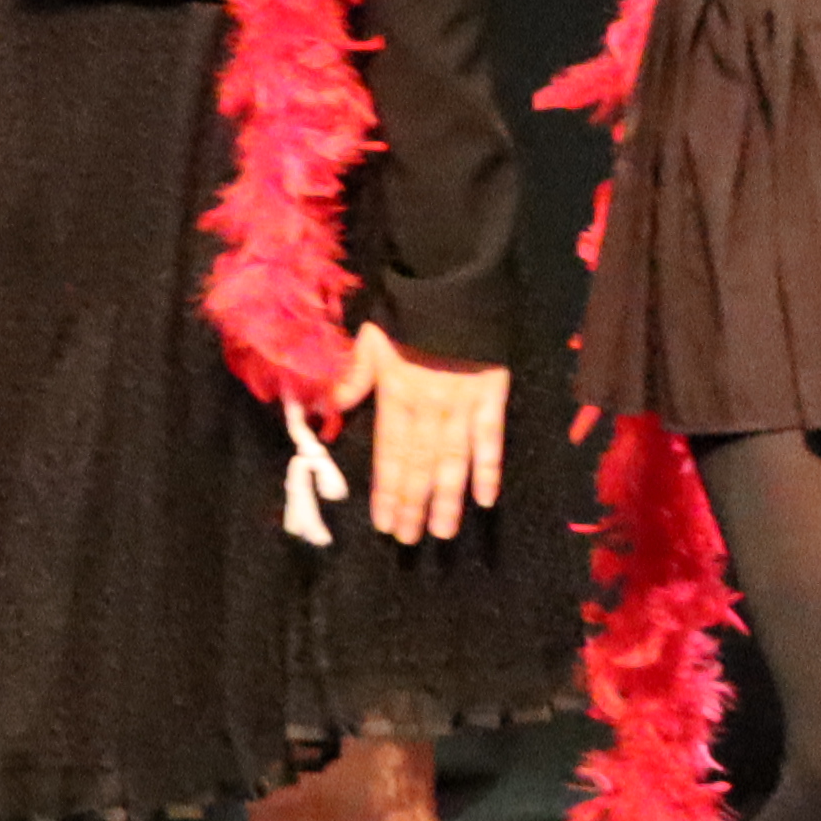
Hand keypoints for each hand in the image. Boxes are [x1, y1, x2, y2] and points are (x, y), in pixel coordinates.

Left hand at [345, 324, 510, 544]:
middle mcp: (426, 407)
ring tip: (442, 532)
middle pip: (419, 465)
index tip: (384, 523)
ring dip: (446, 498)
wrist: (453, 282)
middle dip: (413, 504)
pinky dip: (489, 468)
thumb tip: (328, 407)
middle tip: (409, 539)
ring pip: (452, 460)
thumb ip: (354, 375)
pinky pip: (490, 437)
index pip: (389, 454)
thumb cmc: (409, 311)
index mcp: (395, 395)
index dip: (387, 490)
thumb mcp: (372, 338)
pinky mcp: (491, 395)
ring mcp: (461, 404)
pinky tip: (485, 498)